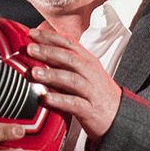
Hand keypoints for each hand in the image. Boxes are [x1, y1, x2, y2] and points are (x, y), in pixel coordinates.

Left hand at [28, 26, 122, 141]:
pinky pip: (74, 103)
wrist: (120, 117)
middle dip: (48, 52)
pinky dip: (59, 100)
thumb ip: (64, 64)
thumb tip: (38, 53)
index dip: (50, 37)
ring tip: (34, 73)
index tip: (32, 33)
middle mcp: (90, 73)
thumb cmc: (96, 94)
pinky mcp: (90, 110)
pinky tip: (45, 99)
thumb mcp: (84, 74)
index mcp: (88, 62)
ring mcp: (91, 91)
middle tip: (29, 48)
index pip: (69, 44)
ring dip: (52, 75)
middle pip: (69, 58)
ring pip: (71, 79)